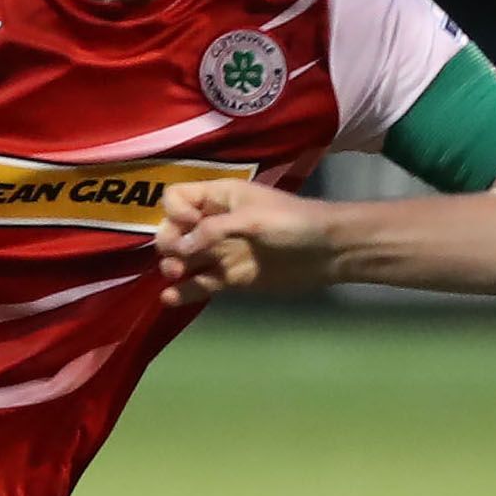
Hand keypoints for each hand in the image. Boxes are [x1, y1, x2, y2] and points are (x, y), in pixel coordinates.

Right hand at [155, 179, 334, 304]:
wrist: (327, 252)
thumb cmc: (292, 223)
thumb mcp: (252, 220)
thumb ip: (214, 231)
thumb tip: (181, 249)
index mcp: (219, 197)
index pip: (176, 197)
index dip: (174, 212)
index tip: (190, 225)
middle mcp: (214, 222)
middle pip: (172, 229)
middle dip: (168, 242)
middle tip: (179, 259)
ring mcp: (221, 252)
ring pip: (182, 258)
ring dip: (172, 266)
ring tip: (177, 275)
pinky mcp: (230, 278)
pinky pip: (199, 283)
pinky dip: (184, 292)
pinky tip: (170, 298)